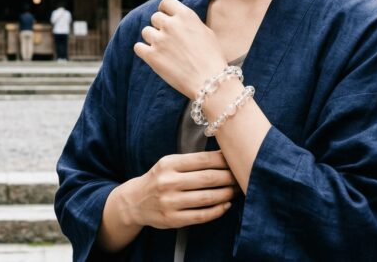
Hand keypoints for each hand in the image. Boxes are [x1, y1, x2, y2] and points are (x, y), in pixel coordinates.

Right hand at [119, 151, 237, 229]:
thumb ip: (193, 161)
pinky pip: (201, 215)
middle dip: (229, 178)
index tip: (237, 160)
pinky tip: (225, 205)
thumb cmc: (159, 179)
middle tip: (241, 177)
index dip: (224, 160)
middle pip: (208, 179)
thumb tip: (225, 156)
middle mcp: (168, 182)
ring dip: (226, 194)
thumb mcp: (169, 164)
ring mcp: (170, 202)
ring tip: (236, 190)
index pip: (203, 160)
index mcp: (169, 164)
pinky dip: (217, 211)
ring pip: (207, 198)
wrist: (135, 201)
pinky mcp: (173, 219)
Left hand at [133, 0, 226, 97]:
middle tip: (169, 40)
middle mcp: (171, 24)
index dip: (165, 10)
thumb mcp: (206, 32)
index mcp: (186, 15)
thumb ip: (189, 23)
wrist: (210, 82)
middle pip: (155, 18)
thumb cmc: (212, 58)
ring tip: (164, 50)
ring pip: (146, 32)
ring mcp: (160, 40)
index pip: (166, 2)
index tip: (167, 18)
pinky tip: (153, 56)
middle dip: (160, 27)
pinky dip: (144, 51)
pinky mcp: (151, 56)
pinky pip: (138, 47)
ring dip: (152, 39)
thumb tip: (177, 20)